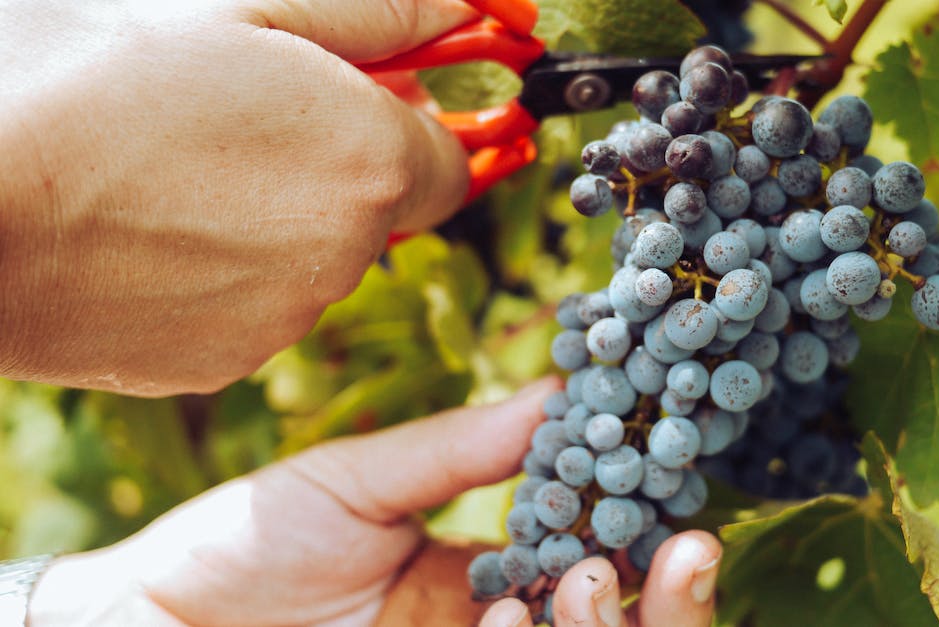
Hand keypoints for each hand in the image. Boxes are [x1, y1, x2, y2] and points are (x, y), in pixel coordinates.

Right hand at [0, 0, 472, 395]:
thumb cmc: (85, 78)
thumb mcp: (238, 2)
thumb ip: (377, 14)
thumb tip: (461, 16)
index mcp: (369, 160)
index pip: (452, 160)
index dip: (410, 126)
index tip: (364, 101)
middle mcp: (346, 253)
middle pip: (379, 209)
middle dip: (336, 166)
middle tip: (239, 117)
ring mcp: (283, 318)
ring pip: (312, 261)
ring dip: (274, 219)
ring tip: (170, 170)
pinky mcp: (219, 362)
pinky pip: (250, 309)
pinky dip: (220, 274)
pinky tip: (145, 229)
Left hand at [26, 378, 722, 625]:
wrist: (145, 620)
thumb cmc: (246, 543)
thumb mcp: (361, 482)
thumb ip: (462, 447)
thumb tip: (563, 389)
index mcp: (487, 577)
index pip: (594, 557)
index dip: (646, 528)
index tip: (677, 481)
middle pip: (608, 626)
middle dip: (662, 600)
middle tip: (688, 547)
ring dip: (605, 626)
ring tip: (590, 572)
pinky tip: (513, 615)